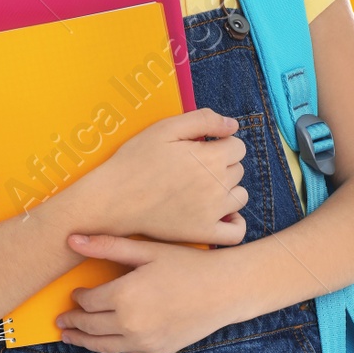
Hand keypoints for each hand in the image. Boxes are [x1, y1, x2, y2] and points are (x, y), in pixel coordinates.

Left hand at [55, 234, 238, 352]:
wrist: (224, 290)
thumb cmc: (187, 264)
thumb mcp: (147, 251)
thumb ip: (107, 246)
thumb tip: (72, 240)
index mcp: (124, 296)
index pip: (87, 302)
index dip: (77, 298)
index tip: (75, 293)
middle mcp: (130, 323)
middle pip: (89, 326)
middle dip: (73, 322)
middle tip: (61, 320)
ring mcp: (144, 341)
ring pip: (102, 345)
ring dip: (83, 341)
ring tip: (69, 337)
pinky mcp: (157, 351)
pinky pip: (125, 351)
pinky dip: (110, 346)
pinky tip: (105, 341)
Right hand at [76, 108, 247, 245]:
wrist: (113, 198)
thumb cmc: (136, 160)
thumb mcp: (166, 128)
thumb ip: (204, 120)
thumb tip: (233, 125)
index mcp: (210, 158)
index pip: (238, 146)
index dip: (220, 143)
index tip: (200, 148)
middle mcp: (217, 185)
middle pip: (239, 169)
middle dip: (222, 164)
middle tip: (194, 167)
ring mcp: (212, 212)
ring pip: (240, 196)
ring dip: (227, 190)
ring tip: (202, 188)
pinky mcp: (203, 232)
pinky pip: (236, 231)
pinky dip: (234, 222)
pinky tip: (222, 214)